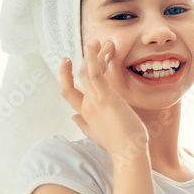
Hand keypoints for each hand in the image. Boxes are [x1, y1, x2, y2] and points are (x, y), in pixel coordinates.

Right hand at [60, 39, 148, 160]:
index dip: (65, 76)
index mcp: (85, 113)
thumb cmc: (118, 145)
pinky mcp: (105, 97)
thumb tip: (73, 117)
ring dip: (91, 54)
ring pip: (86, 71)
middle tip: (91, 45)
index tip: (68, 62)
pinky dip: (94, 58)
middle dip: (84, 59)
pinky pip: (95, 73)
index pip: (69, 92)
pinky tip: (97, 47)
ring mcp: (94, 101)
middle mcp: (87, 105)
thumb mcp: (97, 134)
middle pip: (79, 77)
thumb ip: (84, 124)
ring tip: (96, 41)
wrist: (128, 153)